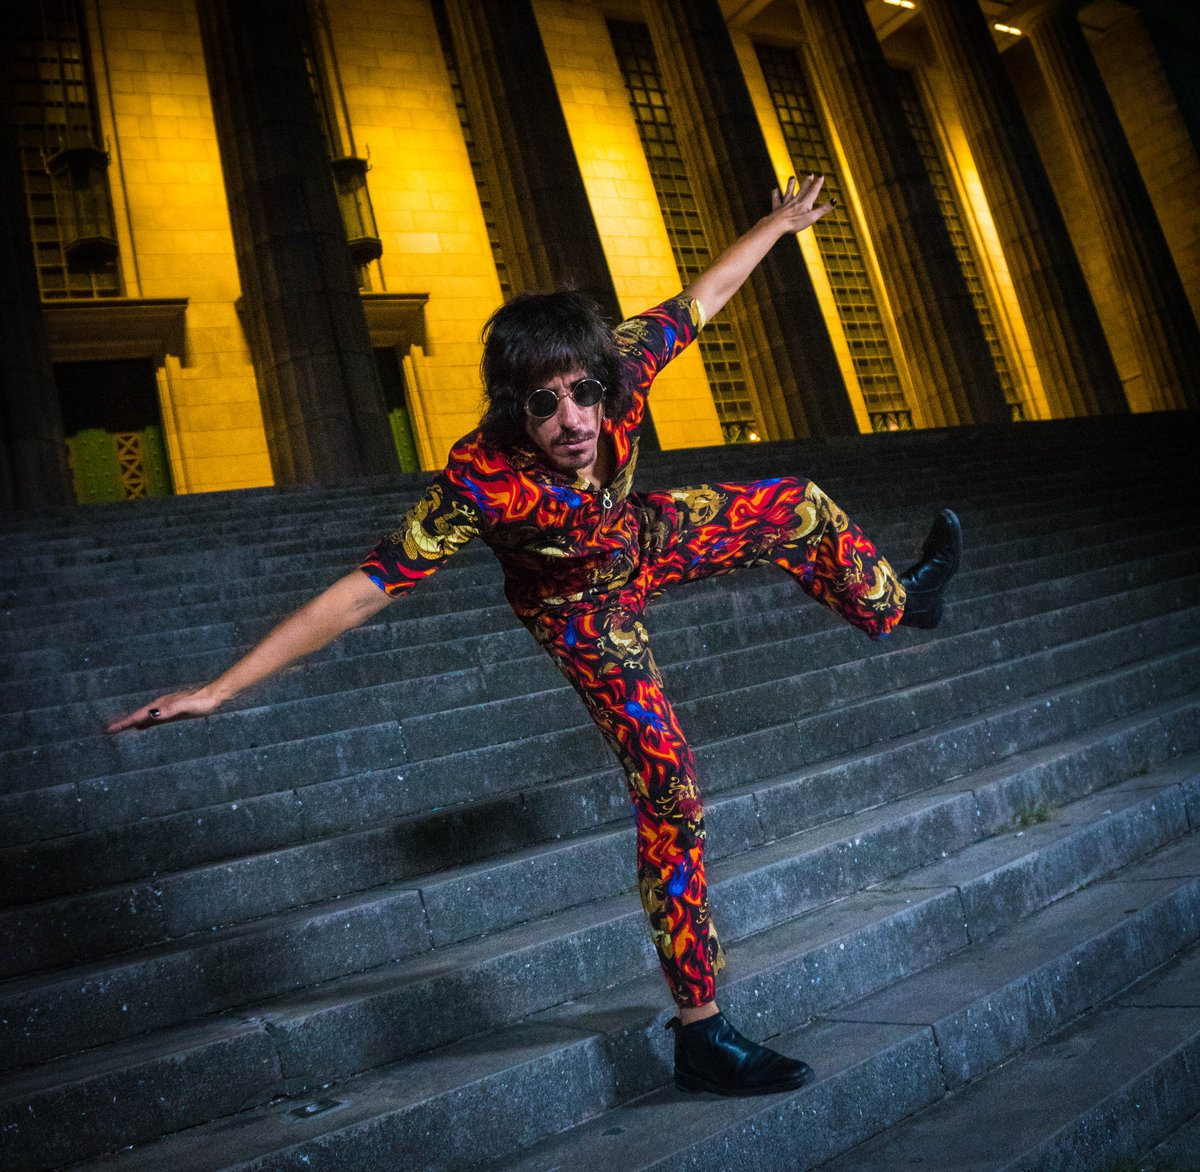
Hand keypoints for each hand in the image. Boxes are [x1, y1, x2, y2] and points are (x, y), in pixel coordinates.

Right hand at [105, 686, 222, 733]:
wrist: (214, 696)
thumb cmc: (202, 703)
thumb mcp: (187, 707)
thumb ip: (171, 710)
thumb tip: (152, 714)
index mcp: (160, 706)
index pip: (137, 717)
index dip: (123, 724)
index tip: (108, 730)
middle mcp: (160, 706)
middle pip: (137, 716)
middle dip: (122, 723)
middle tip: (107, 731)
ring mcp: (165, 709)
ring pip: (143, 717)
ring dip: (130, 723)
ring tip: (118, 729)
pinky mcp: (171, 712)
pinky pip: (153, 719)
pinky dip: (143, 723)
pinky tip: (141, 727)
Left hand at [766, 174, 835, 235]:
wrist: (777, 225)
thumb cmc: (795, 222)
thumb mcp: (812, 217)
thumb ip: (823, 209)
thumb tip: (834, 201)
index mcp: (805, 203)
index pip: (813, 192)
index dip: (818, 184)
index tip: (821, 176)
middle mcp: (795, 201)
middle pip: (802, 189)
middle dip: (807, 182)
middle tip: (810, 174)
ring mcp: (785, 204)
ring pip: (789, 191)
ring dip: (791, 184)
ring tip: (792, 177)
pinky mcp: (777, 208)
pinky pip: (775, 199)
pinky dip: (775, 194)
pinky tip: (774, 188)